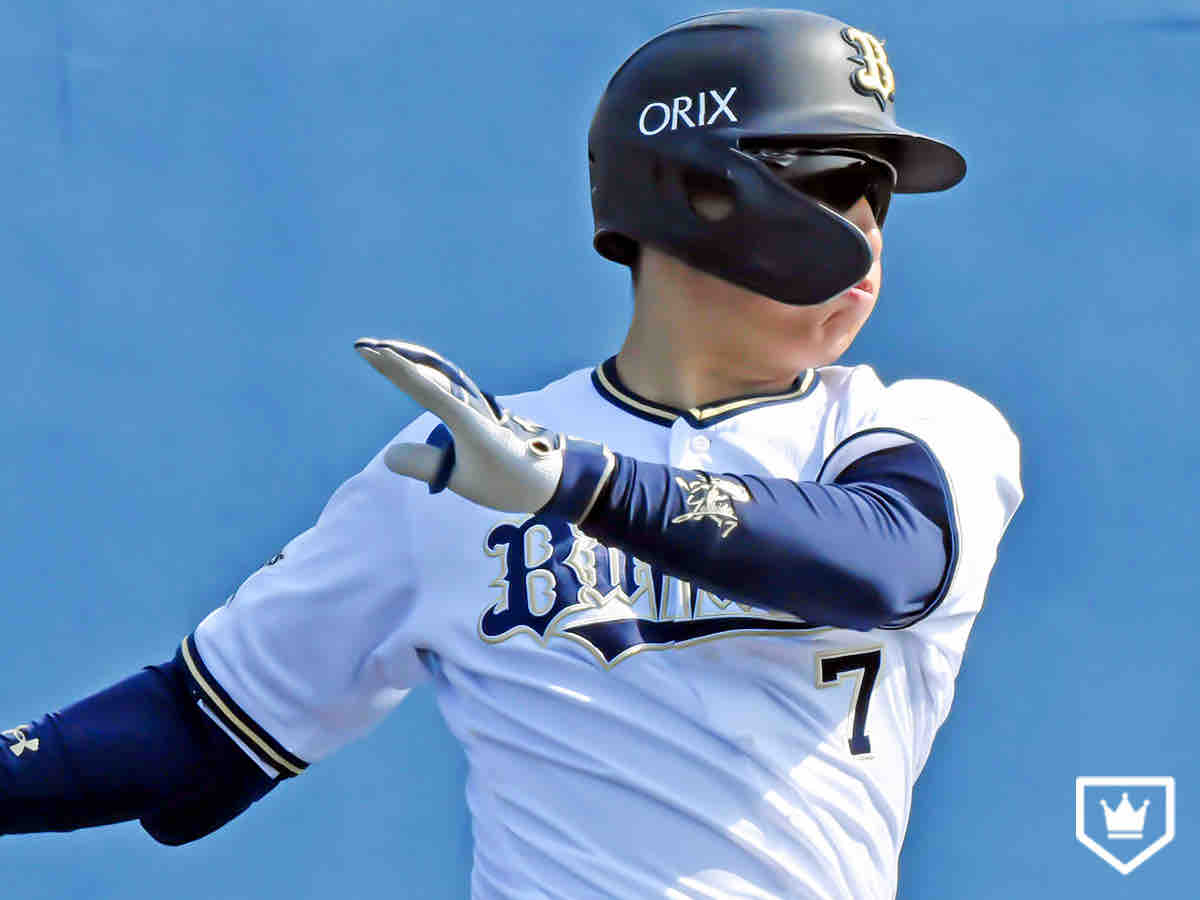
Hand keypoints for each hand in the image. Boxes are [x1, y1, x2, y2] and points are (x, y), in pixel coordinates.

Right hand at [355, 339, 567, 513]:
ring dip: (412, 363)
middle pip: (428, 372)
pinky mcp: (481, 414)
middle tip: (365, 345)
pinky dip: (428, 377)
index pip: (421, 387)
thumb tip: (390, 454)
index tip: (369, 352)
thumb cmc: (511, 481)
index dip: (393, 369)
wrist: (554, 477)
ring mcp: (477, 407)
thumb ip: (427, 465)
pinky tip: (419, 376)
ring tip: (384, 354)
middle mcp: (470, 405)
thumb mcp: (464, 480)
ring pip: (440, 375)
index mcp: (465, 418)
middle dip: (397, 357)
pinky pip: (448, 387)